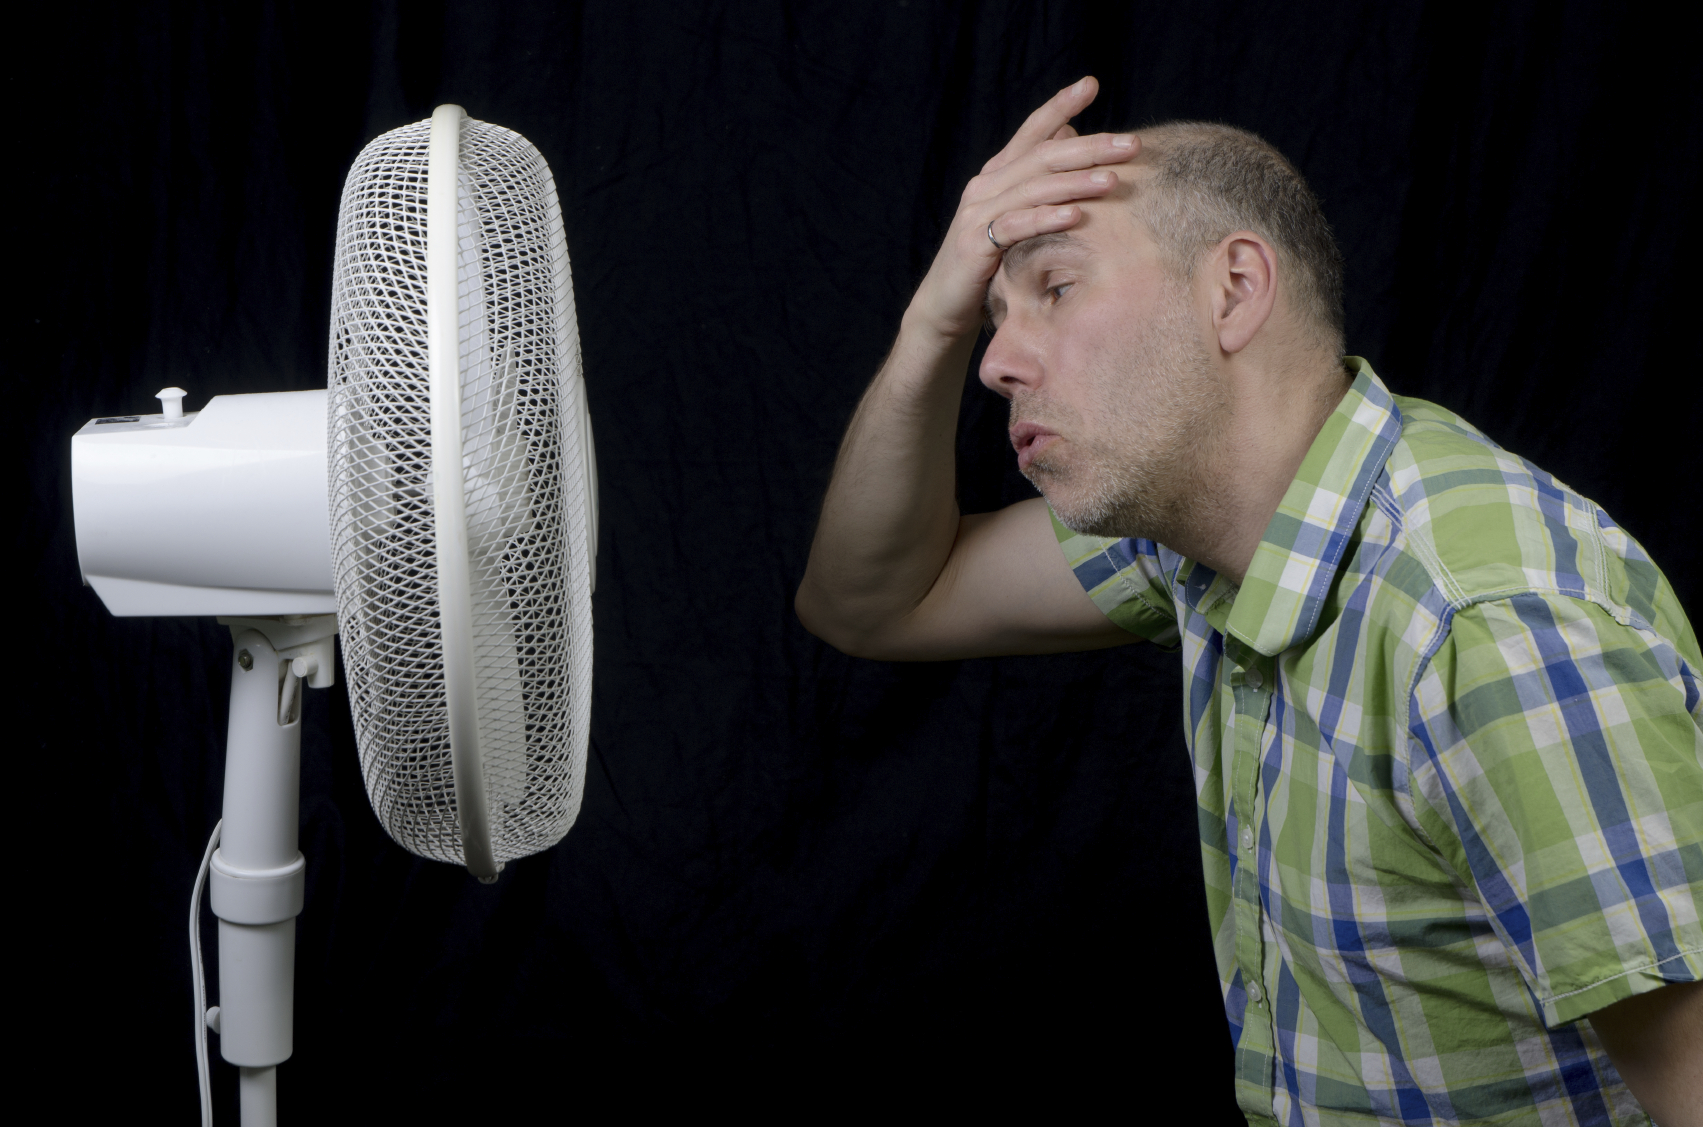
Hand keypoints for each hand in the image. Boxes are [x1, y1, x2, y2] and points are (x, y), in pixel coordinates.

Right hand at [906, 76, 1138, 340]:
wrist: (944, 307)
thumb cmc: (990, 264)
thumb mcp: (1017, 220)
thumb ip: (1039, 184)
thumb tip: (1073, 139)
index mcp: (997, 176)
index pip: (1032, 132)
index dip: (1059, 106)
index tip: (1091, 84)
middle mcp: (985, 186)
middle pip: (1042, 156)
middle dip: (1090, 148)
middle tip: (1131, 144)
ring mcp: (976, 213)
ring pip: (1033, 188)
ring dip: (1075, 183)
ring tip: (1112, 180)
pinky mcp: (974, 244)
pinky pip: (1015, 226)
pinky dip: (1045, 219)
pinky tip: (1075, 216)